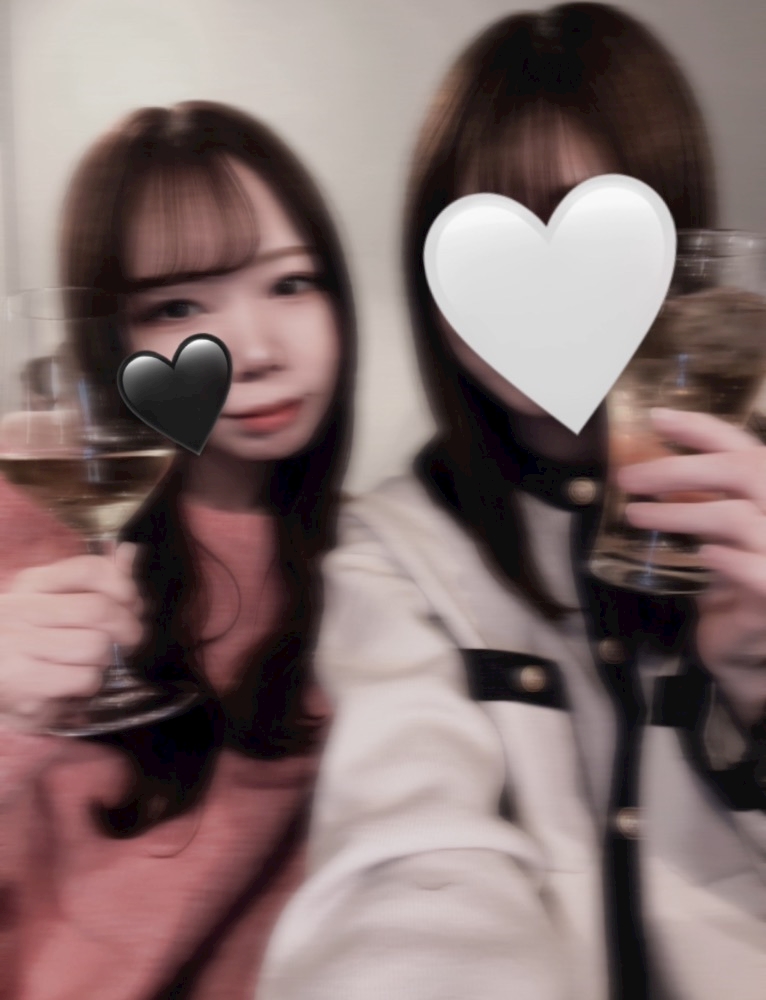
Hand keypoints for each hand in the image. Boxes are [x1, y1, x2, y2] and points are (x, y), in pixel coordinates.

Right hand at [0, 543, 146, 729]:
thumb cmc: (33, 646)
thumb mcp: (58, 607)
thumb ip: (96, 581)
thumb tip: (129, 552)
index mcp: (31, 584)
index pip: (88, 570)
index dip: (122, 584)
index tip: (133, 601)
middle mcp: (21, 609)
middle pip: (99, 609)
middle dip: (128, 627)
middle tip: (129, 640)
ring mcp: (19, 645)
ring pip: (96, 646)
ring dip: (106, 660)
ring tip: (92, 663)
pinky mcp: (24, 682)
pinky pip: (85, 678)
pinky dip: (91, 684)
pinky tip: (74, 683)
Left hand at [619, 408, 765, 727]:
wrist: (747, 645)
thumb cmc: (730, 580)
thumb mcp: (714, 533)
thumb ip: (696, 500)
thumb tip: (642, 466)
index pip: (744, 447)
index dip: (703, 429)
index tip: (657, 418)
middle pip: (743, 470)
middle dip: (678, 469)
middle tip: (628, 477)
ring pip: (735, 517)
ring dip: (680, 513)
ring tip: (635, 514)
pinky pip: (756, 570)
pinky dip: (727, 560)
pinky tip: (702, 556)